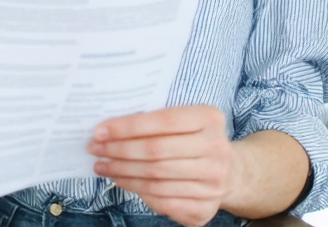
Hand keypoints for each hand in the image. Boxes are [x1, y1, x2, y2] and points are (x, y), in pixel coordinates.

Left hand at [88, 105, 231, 226]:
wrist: (231, 172)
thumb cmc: (195, 138)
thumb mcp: (186, 119)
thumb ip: (156, 119)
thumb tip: (109, 127)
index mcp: (210, 119)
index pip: (162, 121)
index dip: (127, 127)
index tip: (100, 130)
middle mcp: (216, 151)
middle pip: (155, 152)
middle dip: (119, 151)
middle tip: (95, 149)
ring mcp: (213, 183)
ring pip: (155, 179)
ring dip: (122, 172)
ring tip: (102, 166)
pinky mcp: (204, 209)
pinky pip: (161, 201)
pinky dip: (136, 190)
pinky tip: (121, 180)